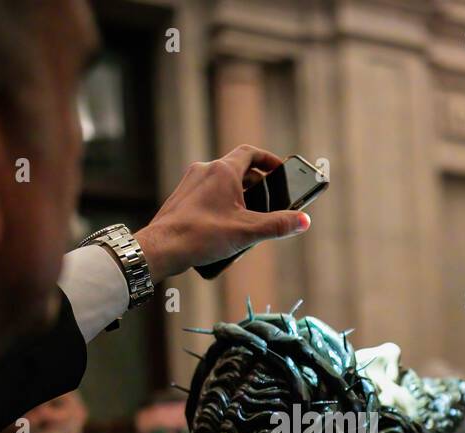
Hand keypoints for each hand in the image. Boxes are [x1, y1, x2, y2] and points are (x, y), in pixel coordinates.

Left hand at [134, 145, 310, 279]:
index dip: (268, 160)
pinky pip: (207, 194)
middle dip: (256, 183)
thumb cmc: (201, 236)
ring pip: (221, 182)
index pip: (250, 153)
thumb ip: (277, 225)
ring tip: (248, 216)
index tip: (279, 170)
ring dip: (238, 195)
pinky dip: (221, 203)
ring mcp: (190, 184)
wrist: (161, 248)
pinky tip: (224, 226)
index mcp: (223, 171)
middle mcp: (205, 170)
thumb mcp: (246, 232)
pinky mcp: (181, 198)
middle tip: (269, 200)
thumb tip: (303, 221)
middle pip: (237, 169)